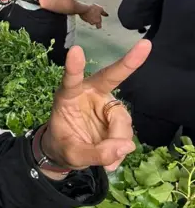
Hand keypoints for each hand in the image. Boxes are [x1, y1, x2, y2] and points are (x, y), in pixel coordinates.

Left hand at [42, 40, 151, 171]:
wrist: (66, 152)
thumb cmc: (62, 145)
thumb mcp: (72, 154)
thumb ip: (95, 153)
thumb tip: (126, 147)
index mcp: (68, 97)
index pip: (71, 81)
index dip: (74, 67)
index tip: (76, 51)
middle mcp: (89, 94)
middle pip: (110, 77)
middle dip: (128, 62)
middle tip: (145, 46)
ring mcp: (105, 104)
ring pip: (122, 118)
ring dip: (118, 140)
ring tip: (107, 161)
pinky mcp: (116, 116)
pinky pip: (126, 131)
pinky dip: (121, 148)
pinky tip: (111, 161)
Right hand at [80, 4, 107, 27]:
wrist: (84, 8)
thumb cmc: (93, 9)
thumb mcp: (100, 9)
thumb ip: (104, 13)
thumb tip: (107, 15)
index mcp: (97, 21)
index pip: (99, 27)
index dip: (99, 25)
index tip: (99, 23)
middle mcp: (92, 22)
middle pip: (94, 23)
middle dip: (94, 20)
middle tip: (95, 14)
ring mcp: (87, 21)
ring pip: (89, 20)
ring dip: (90, 17)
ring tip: (91, 11)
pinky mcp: (83, 18)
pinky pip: (85, 18)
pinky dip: (86, 15)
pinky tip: (86, 11)